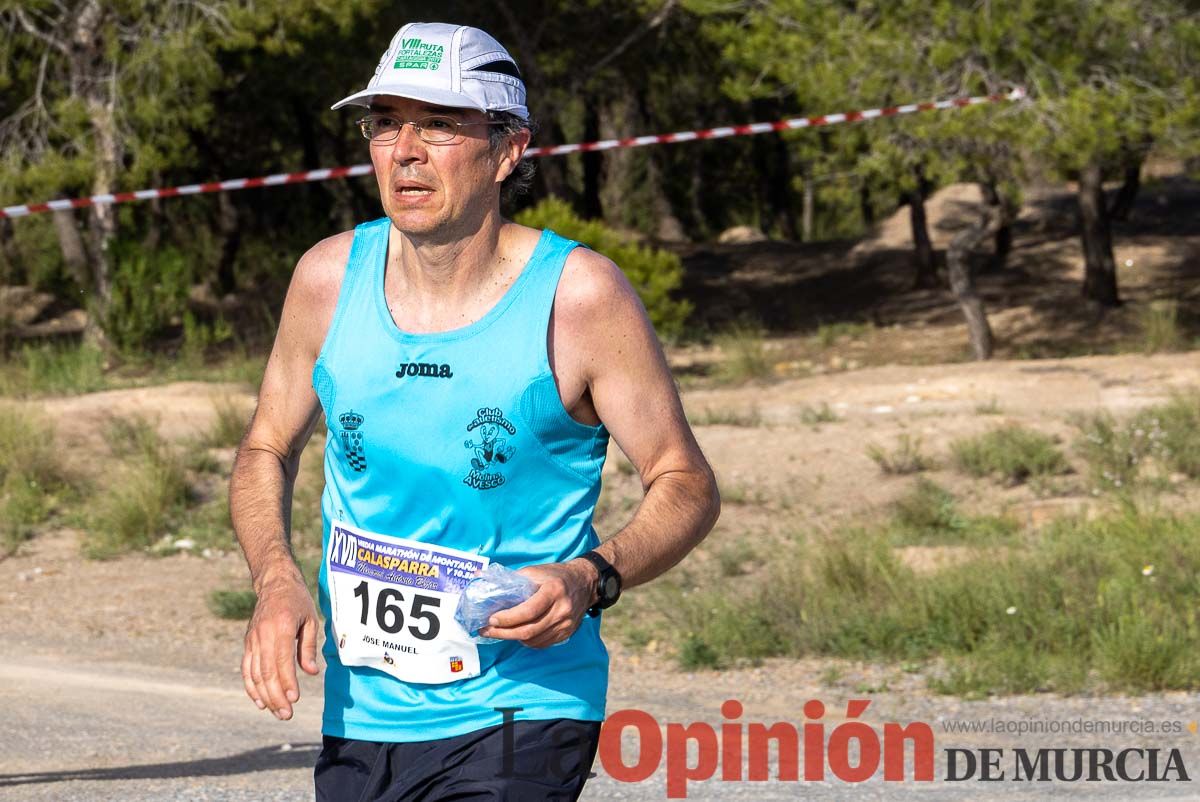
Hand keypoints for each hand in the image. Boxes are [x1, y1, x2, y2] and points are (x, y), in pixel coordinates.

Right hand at [241, 569, 319, 719]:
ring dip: (265, 696)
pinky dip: (251, 688)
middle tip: (287, 714)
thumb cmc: (298, 601)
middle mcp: (263, 634)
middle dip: (276, 696)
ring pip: (255, 674)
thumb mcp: (310, 619)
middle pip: (266, 671)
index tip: (294, 699)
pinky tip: (261, 702)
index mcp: (282, 626)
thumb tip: (310, 673)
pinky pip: (246, 669)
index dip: (287, 682)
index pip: (282, 660)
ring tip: (277, 712)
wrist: (275, 584)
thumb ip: (309, 647)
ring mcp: (252, 640)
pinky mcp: (248, 644)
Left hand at [479, 560, 595, 648]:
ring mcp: (566, 624)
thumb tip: (482, 579)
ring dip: (513, 638)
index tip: (491, 619)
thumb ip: (513, 579)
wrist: (585, 582)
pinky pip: (542, 643)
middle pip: (529, 630)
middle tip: (487, 630)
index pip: (528, 611)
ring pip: (534, 640)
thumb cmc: (556, 575)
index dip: (507, 618)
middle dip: (504, 633)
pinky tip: (517, 633)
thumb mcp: (536, 571)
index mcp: (554, 590)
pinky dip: (527, 641)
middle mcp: (562, 609)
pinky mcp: (567, 633)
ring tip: (498, 632)